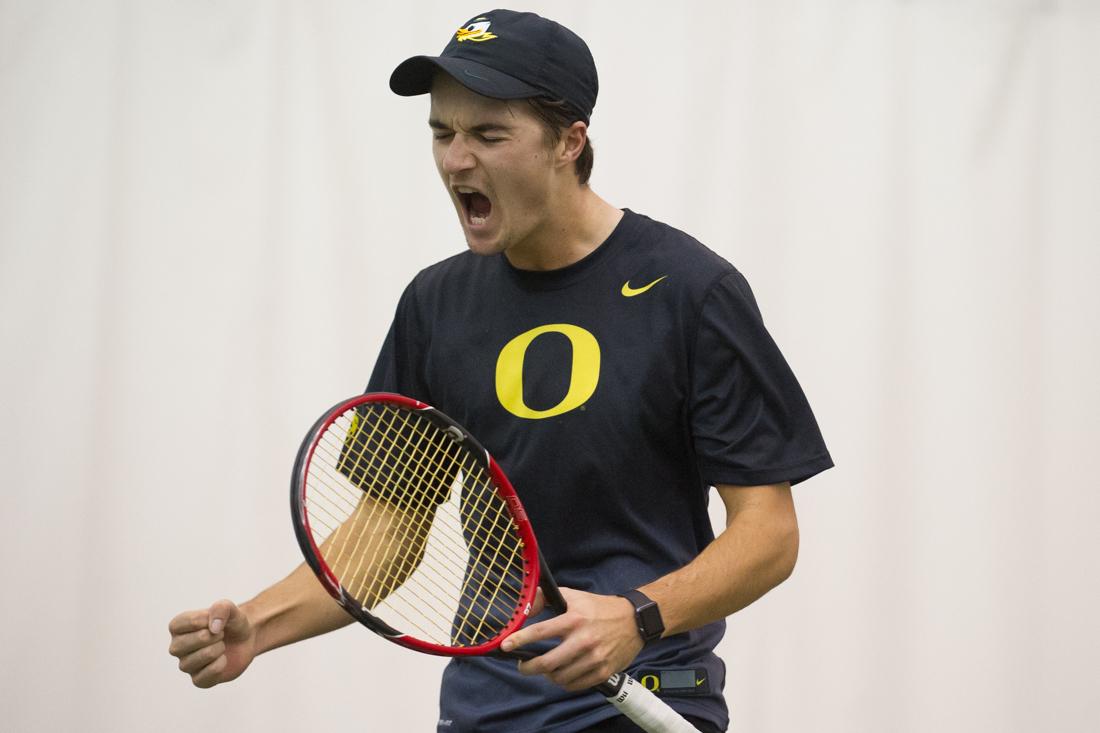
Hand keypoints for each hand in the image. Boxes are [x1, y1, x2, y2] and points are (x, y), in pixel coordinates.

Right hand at [168, 599, 256, 687]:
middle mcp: (177, 647)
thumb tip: (213, 628)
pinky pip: (205, 676)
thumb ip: (221, 608)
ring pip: (198, 659)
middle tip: (221, 634)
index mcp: (177, 627)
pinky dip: (220, 665)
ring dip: (217, 650)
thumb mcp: (229, 608)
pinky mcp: (198, 680)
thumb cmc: (231, 622)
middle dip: (212, 636)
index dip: (205, 620)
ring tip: (221, 646)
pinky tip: (222, 659)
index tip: (215, 621)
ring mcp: (186, 665)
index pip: (184, 623)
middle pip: (188, 643)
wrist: (246, 639)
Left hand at [501, 587, 643, 691]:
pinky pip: (575, 685)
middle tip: (523, 666)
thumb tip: (525, 607)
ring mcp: (594, 658)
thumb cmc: (599, 608)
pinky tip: (563, 674)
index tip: (505, 646)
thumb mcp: (573, 596)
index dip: (520, 639)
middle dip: (529, 667)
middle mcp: (583, 640)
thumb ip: (546, 598)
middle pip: (547, 663)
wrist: (634, 620)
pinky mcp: (603, 671)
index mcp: (574, 619)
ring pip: (560, 677)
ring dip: (548, 675)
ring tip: (547, 668)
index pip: (540, 631)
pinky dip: (564, 682)